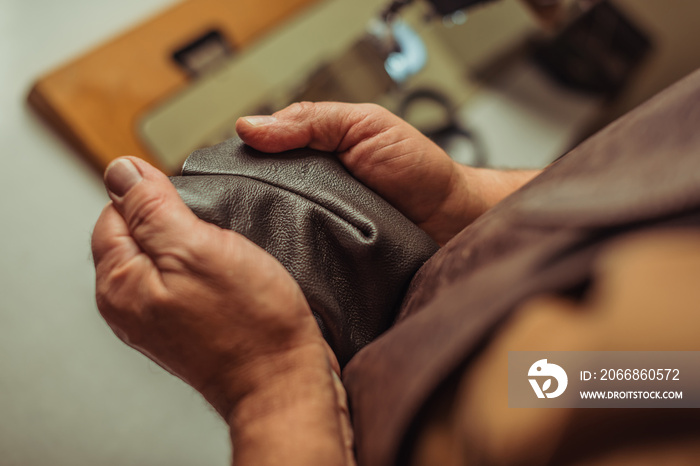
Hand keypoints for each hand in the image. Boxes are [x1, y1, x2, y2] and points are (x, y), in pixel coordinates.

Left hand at [92, 157, 350, 464]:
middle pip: (142, 233)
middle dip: (178, 221)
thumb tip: (120, 171)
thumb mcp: (196, 247)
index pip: (115, 211)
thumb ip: (151, 208)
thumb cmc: (249, 322)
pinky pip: (190, 279)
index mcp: (120, 283)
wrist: (283, 380)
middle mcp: (130, 304)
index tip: (194, 212)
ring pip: (170, 255)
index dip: (156, 198)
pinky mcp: (187, 326)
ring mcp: (158, 319)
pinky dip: (211, 268)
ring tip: (230, 257)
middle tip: (217, 236)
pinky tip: (234, 277)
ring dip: (199, 244)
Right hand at [237, 102, 538, 244]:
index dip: (235, 169)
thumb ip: (311, 121)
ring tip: (257, 248)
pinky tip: (281, 269)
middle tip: (234, 221)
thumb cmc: (415, 169)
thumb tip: (249, 126)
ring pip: (273, 238)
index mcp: (305, 160)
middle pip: (256, 204)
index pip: (253, 164)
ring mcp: (314, 233)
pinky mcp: (327, 266)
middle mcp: (304, 197)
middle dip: (246, 210)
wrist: (452, 219)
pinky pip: (299, 265)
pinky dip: (291, 266)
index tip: (218, 180)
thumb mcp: (364, 124)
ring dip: (267, 240)